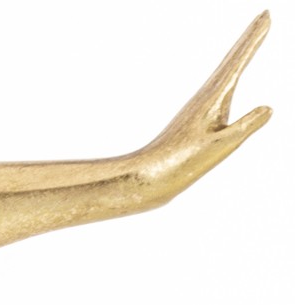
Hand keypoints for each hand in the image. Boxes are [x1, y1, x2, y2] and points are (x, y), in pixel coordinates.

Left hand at [139, 12, 272, 192]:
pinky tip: (230, 77)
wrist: (148, 176)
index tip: (266, 16)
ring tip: (254, 34)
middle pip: (233, 59)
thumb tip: (268, 108)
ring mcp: (201, 106)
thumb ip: (245, 126)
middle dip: (250, 37)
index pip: (238, 61)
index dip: (253, 39)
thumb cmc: (180, 163)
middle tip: (265, 14)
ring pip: (226, 70)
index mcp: (213, 98)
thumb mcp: (219, 146)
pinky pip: (220, 86)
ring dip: (241, 51)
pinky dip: (230, 73)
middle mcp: (206, 96)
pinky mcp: (197, 117)